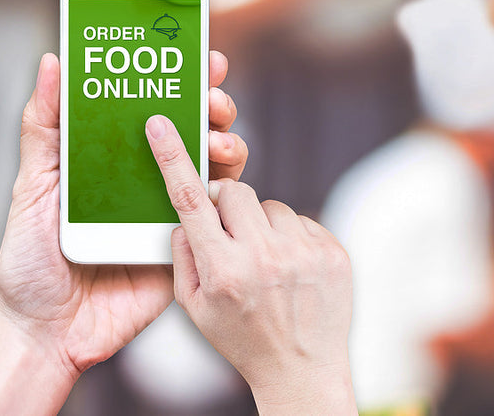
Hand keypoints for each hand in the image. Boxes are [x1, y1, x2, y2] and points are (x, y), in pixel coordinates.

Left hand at [0, 50, 246, 377]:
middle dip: (214, 106)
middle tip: (213, 98)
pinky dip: (226, 195)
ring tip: (218, 143)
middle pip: (194, 130)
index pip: (155, 107)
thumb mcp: (30, 185)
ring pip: (214, 168)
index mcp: (115, 159)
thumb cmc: (29, 258)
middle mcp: (148, 179)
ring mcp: (170, 211)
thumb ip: (43, 127)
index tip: (200, 56)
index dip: (182, 78)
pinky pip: (216, 216)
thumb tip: (52, 62)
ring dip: (227, 145)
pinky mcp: (186, 246)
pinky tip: (221, 185)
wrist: (46, 330)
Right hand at [145, 116, 356, 414]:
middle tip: (230, 234)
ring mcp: (303, 252)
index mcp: (223, 270)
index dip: (172, 157)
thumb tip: (188, 215)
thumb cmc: (242, 339)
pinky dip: (291, 238)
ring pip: (271, 205)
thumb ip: (183, 255)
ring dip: (262, 225)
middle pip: (235, 190)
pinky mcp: (332, 251)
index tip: (161, 124)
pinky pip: (301, 221)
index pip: (191, 200)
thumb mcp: (195, 307)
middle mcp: (264, 256)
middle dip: (226, 205)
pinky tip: (292, 269)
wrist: (303, 369)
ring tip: (267, 263)